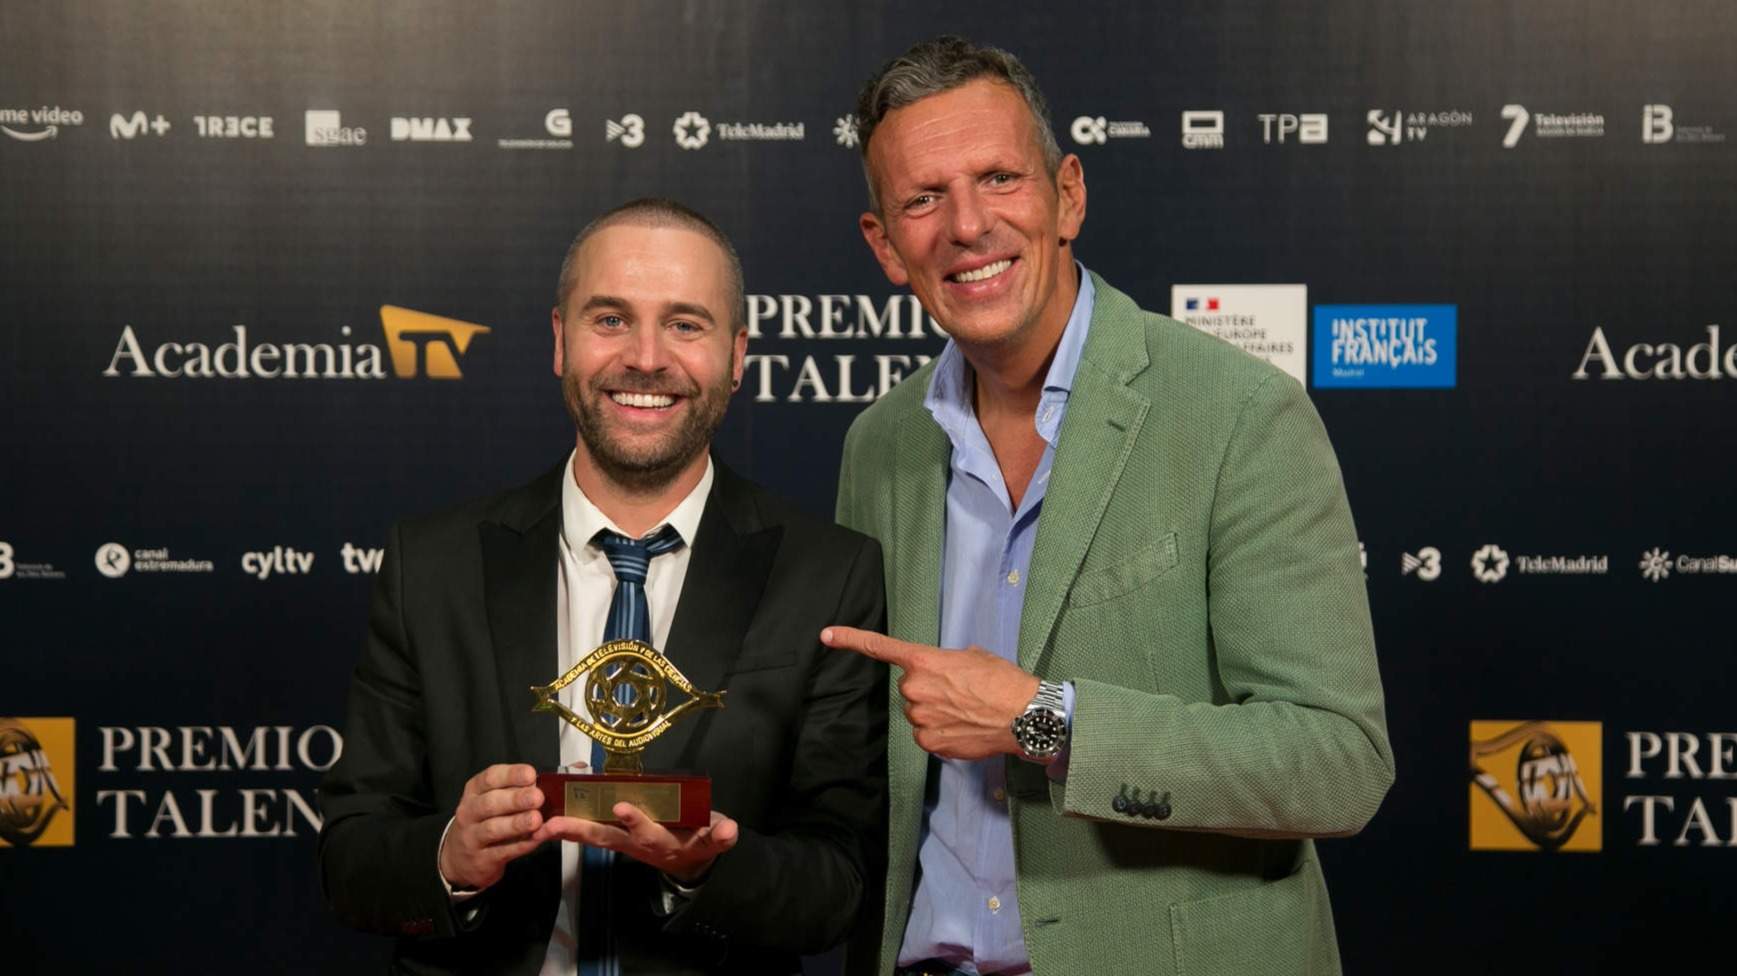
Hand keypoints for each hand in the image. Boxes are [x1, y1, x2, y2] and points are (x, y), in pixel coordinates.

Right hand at [439, 763, 545, 890]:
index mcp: (474, 792)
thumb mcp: (491, 800)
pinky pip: (502, 851)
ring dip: (517, 823)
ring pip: (493, 829)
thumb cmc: (483, 821)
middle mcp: (469, 812)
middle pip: (490, 803)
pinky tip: (536, 838)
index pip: (489, 778)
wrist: (459, 857)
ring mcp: (472, 837)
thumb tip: (538, 786)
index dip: (511, 775)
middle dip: (516, 799)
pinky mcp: (481, 860)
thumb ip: (512, 792)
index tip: (531, 774)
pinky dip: (521, 845)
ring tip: (536, 819)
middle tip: (538, 797)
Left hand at [535, 805, 738, 882]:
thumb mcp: (715, 838)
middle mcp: (637, 844)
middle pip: (605, 837)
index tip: (621, 806)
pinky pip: (590, 833)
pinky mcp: (616, 837)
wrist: (691, 860)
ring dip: (566, 831)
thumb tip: (730, 828)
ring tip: (542, 825)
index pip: (647, 831)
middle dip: (580, 830)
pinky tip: (548, 822)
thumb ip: (721, 834)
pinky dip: (569, 828)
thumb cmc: (702, 840)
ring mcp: (624, 842)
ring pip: (592, 836)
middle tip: (554, 825)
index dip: (635, 820)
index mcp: (662, 841)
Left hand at [821, 625, 1038, 760]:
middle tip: (959, 690)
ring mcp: (919, 717)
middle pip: (910, 687)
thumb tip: (947, 672)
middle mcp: (915, 688)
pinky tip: (963, 727)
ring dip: (935, 711)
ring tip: (966, 710)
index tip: (826, 635)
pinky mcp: (928, 742)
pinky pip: (926, 733)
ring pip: (918, 712)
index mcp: (924, 661)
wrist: (1023, 715)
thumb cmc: (1003, 681)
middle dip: (929, 688)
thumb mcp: (974, 656)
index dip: (850, 639)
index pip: (880, 648)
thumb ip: (948, 661)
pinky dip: (940, 731)